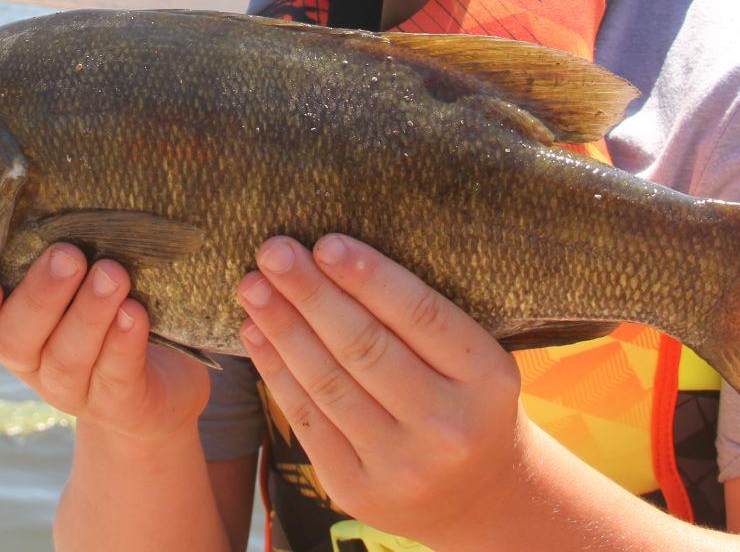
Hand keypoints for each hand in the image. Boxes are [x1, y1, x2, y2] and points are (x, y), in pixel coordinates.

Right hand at [0, 244, 211, 442]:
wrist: (165, 383)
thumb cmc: (117, 302)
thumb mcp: (86, 270)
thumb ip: (69, 237)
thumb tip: (77, 166)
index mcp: (13, 323)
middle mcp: (35, 359)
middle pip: (16, 338)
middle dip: (40, 296)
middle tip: (67, 254)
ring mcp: (75, 388)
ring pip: (68, 357)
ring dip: (88, 313)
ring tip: (112, 274)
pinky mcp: (122, 404)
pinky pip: (116, 376)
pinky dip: (123, 343)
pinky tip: (134, 313)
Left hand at [236, 235, 533, 545]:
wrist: (478, 496)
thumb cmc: (466, 401)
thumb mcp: (473, 359)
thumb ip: (423, 318)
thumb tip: (334, 256)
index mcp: (487, 378)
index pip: (421, 315)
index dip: (369, 276)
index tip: (325, 242)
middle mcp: (447, 426)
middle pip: (365, 347)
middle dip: (311, 294)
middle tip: (273, 251)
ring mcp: (401, 464)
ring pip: (328, 382)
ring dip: (283, 328)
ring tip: (252, 286)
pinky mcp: (357, 489)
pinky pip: (307, 419)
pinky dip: (277, 371)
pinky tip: (256, 333)